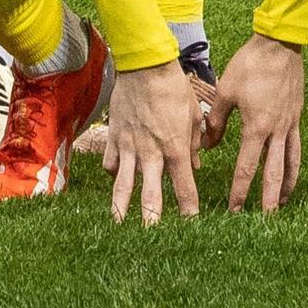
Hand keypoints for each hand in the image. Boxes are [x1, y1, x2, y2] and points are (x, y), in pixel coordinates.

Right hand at [102, 56, 204, 225]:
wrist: (145, 65)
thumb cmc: (174, 87)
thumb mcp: (194, 115)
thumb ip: (195, 143)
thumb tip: (194, 164)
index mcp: (176, 148)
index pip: (184, 188)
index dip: (189, 210)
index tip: (193, 226)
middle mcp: (151, 153)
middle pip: (151, 195)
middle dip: (152, 220)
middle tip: (152, 242)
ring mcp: (129, 146)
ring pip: (124, 184)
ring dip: (121, 208)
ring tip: (118, 226)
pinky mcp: (114, 136)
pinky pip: (112, 161)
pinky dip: (114, 173)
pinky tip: (116, 180)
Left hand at [208, 35, 307, 212]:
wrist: (279, 46)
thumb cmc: (249, 66)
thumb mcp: (225, 91)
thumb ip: (215, 121)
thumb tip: (207, 145)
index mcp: (255, 127)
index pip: (246, 167)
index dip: (240, 191)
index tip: (234, 210)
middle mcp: (275, 132)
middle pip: (272, 174)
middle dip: (267, 199)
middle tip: (263, 222)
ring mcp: (289, 126)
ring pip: (289, 165)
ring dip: (285, 188)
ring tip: (280, 206)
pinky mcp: (296, 119)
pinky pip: (296, 149)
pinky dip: (294, 167)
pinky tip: (290, 175)